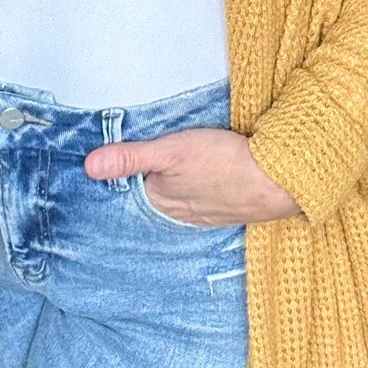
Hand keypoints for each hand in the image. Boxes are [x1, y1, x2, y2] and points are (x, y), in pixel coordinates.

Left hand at [84, 127, 301, 225]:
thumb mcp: (171, 151)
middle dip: (148, 184)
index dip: (125, 176)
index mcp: (160, 202)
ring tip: (173, 172)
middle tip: (146, 163)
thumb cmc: (224, 163)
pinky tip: (204, 182)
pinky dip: (198, 193)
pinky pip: (203, 203)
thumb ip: (130, 158)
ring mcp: (205, 216)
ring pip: (179, 201)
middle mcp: (179, 215)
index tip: (120, 163)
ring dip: (175, 189)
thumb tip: (89, 166)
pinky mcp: (228, 210)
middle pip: (154, 197)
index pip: (131, 191)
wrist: (279, 180)